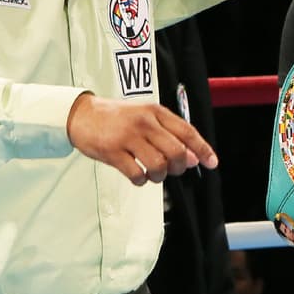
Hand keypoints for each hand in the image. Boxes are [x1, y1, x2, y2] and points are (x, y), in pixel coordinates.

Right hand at [66, 93, 217, 185]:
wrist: (81, 114)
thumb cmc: (116, 117)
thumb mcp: (146, 116)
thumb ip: (169, 134)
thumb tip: (192, 157)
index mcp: (156, 112)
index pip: (188, 131)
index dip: (203, 149)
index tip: (212, 162)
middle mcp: (145, 122)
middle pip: (176, 151)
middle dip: (180, 167)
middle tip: (173, 170)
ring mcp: (128, 137)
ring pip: (158, 165)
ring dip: (160, 176)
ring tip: (153, 174)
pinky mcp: (112, 151)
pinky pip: (136, 174)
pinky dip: (141, 180)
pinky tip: (139, 176)